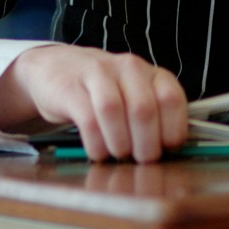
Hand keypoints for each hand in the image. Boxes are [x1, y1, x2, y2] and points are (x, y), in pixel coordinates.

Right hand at [0, 44, 187, 162]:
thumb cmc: (104, 91)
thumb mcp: (134, 96)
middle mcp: (128, 68)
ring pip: (114, 112)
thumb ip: (154, 117)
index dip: (172, 130)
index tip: (166, 149)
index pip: (171, 99)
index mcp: (150, 73)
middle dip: (145, 145)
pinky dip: (96, 144)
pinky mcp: (71, 87)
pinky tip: (98, 152)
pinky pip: (88, 119)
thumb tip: (170, 151)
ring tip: (119, 154)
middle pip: (143, 109)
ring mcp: (98, 73)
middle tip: (141, 160)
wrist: (56, 69)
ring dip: (120, 144)